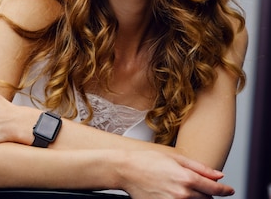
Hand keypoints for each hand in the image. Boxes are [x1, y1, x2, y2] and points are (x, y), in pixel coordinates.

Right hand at [120, 150, 234, 197]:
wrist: (125, 170)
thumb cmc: (147, 161)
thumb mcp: (175, 158)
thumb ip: (200, 168)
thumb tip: (218, 175)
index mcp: (187, 178)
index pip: (215, 189)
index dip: (225, 190)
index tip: (229, 190)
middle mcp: (183, 193)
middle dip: (207, 193)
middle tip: (198, 185)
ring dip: (196, 198)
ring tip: (184, 189)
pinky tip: (174, 193)